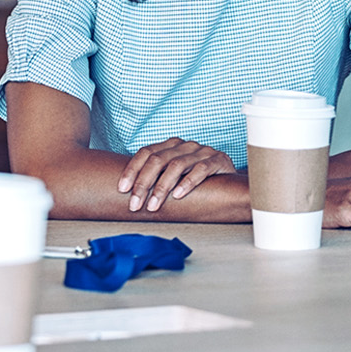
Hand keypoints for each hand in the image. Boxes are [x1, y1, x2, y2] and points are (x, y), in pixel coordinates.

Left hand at [119, 138, 237, 212]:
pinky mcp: (218, 160)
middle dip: (143, 183)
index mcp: (172, 146)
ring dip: (162, 187)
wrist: (229, 181)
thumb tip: (125, 195)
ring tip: (153, 206)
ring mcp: (203, 151)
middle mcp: (186, 146)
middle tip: (135, 205)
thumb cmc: (195, 180)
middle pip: (158, 159)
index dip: (132, 169)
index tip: (122, 189)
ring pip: (177, 165)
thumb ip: (155, 177)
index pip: (146, 152)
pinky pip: (201, 169)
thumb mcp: (173, 175)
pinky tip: (179, 195)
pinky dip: (188, 182)